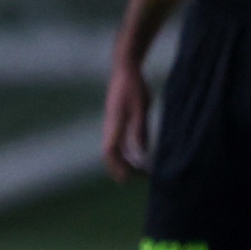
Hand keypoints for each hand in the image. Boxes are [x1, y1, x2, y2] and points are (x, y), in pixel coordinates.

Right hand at [102, 62, 151, 179]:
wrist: (124, 69)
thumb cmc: (134, 87)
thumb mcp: (141, 109)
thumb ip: (140, 131)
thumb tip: (141, 153)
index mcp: (113, 124)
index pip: (110, 151)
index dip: (117, 166)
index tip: (128, 177)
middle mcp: (109, 126)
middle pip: (110, 153)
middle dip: (119, 168)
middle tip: (135, 180)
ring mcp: (111, 123)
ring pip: (113, 148)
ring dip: (123, 161)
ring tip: (139, 171)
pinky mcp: (116, 120)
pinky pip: (118, 141)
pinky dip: (125, 152)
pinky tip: (138, 155)